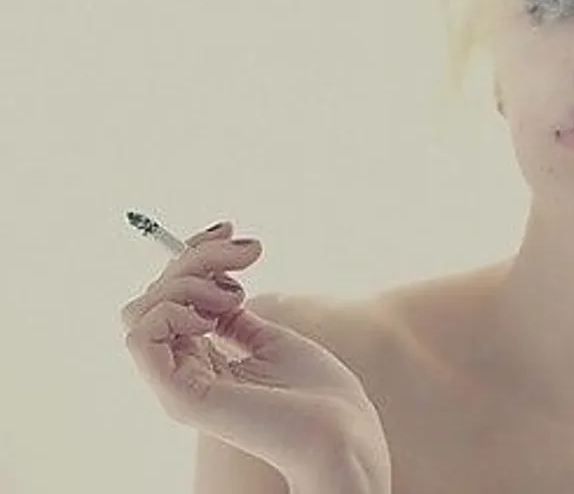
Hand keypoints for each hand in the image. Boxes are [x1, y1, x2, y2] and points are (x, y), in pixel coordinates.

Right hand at [120, 222, 389, 491]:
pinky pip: (142, 336)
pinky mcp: (183, 395)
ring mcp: (179, 385)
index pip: (169, 298)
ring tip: (234, 294)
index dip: (194, 255)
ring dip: (186, 281)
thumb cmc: (318, 394)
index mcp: (202, 362)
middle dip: (196, 256)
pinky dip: (173, 308)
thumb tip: (217, 286)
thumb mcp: (272, 340)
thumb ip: (236, 320)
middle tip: (248, 254)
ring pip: (141, 309)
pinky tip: (214, 312)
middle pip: (153, 296)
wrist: (342, 432)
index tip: (230, 230)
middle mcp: (184, 371)